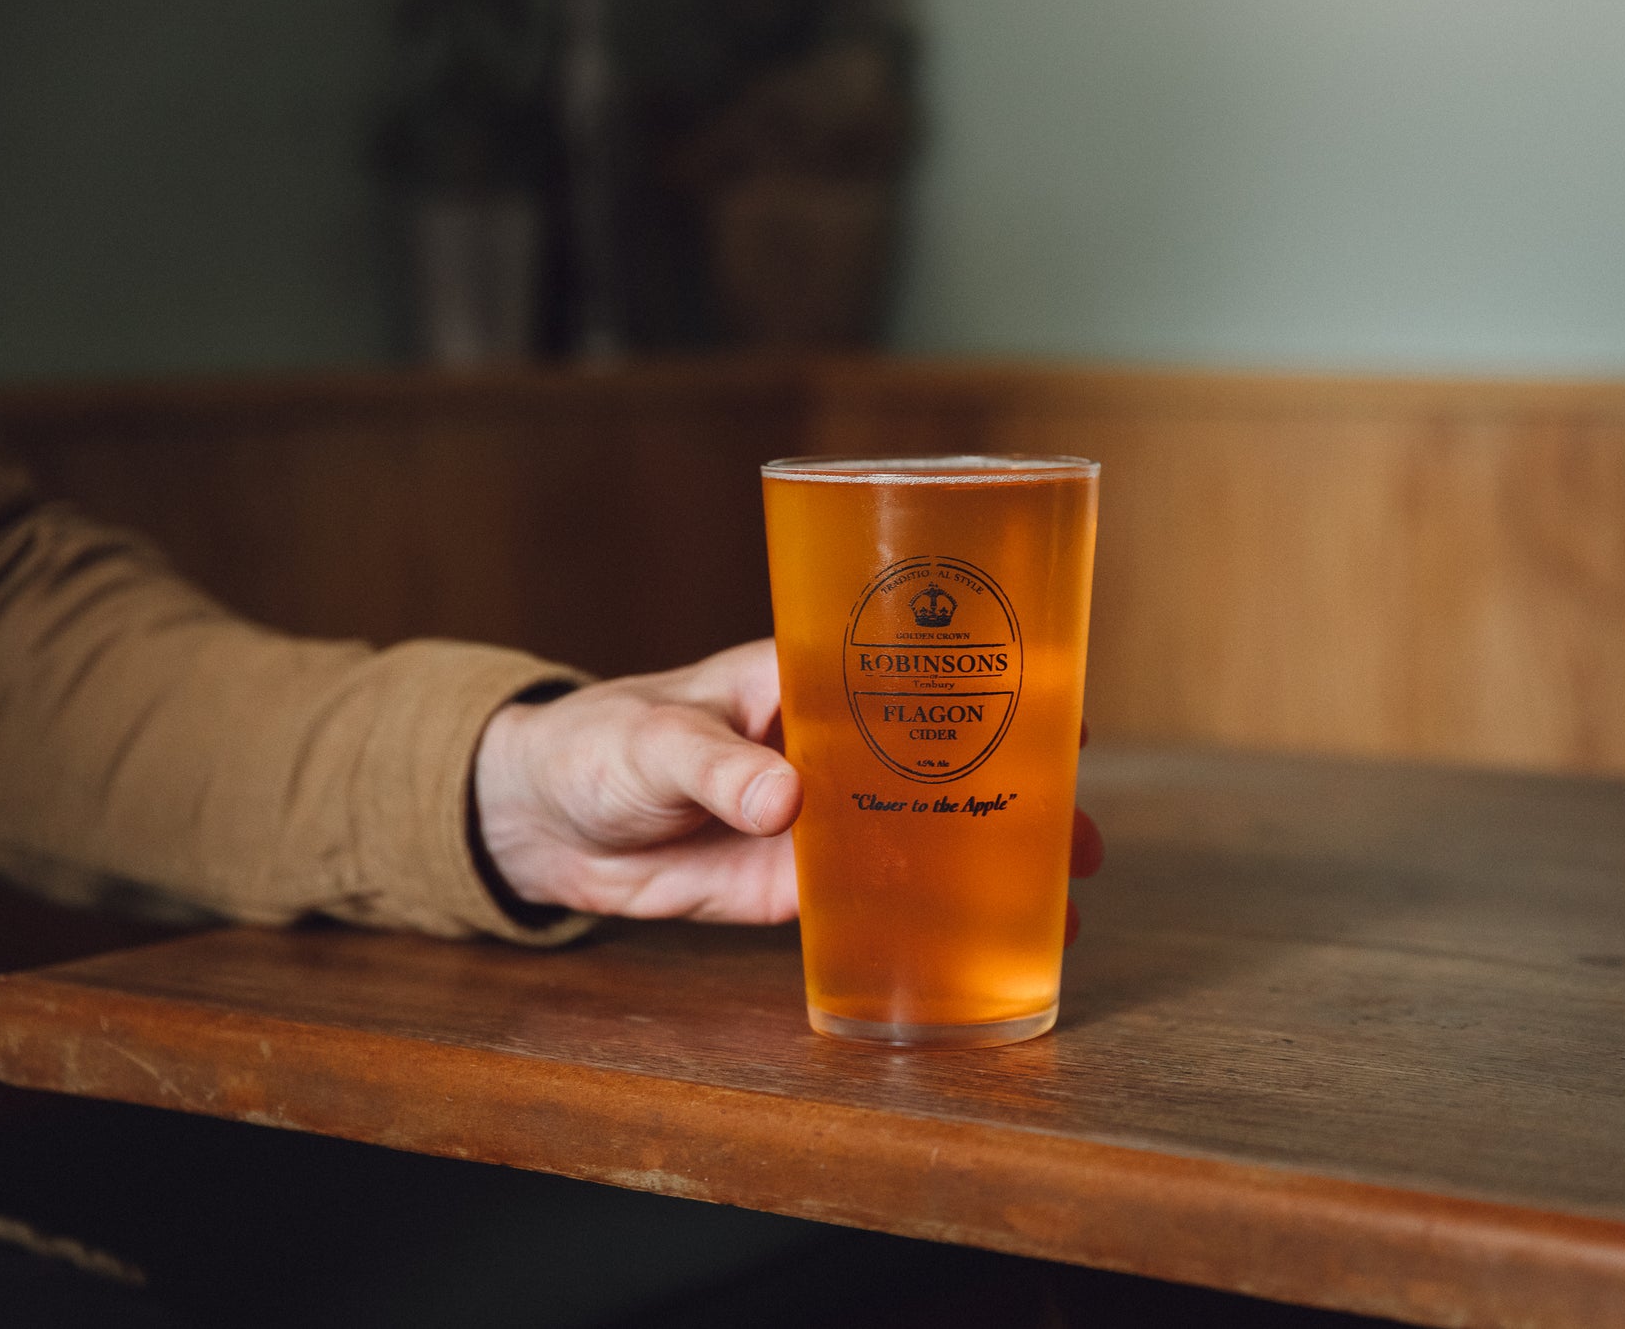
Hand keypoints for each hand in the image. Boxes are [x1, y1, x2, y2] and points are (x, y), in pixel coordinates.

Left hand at [474, 638, 1105, 926]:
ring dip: (988, 865)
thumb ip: (714, 767)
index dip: (994, 690)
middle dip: (1019, 796)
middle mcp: (831, 749)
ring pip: (923, 838)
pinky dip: (922, 922)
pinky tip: (982, 947)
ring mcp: (819, 820)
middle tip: (1084, 837)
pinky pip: (869, 902)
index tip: (1064, 716)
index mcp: (807, 684)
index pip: (918, 677)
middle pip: (945, 765)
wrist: (540, 821)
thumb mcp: (653, 741)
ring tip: (1063, 904)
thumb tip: (784, 799)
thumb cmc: (597, 743)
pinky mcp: (790, 885)